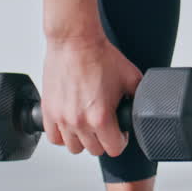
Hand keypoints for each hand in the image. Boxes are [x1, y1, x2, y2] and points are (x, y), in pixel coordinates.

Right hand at [41, 35, 140, 156]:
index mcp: (101, 117)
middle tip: (105, 124)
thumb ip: (138, 98)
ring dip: (83, 139)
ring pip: (74, 147)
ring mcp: (62, 118)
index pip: (114, 149)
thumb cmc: (99, 55)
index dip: (120, 140)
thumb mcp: (131, 78)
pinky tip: (71, 124)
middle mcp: (80, 121)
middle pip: (94, 150)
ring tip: (88, 124)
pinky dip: (62, 135)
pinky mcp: (48, 110)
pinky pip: (54, 137)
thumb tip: (143, 108)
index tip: (119, 131)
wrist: (75, 40)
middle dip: (103, 139)